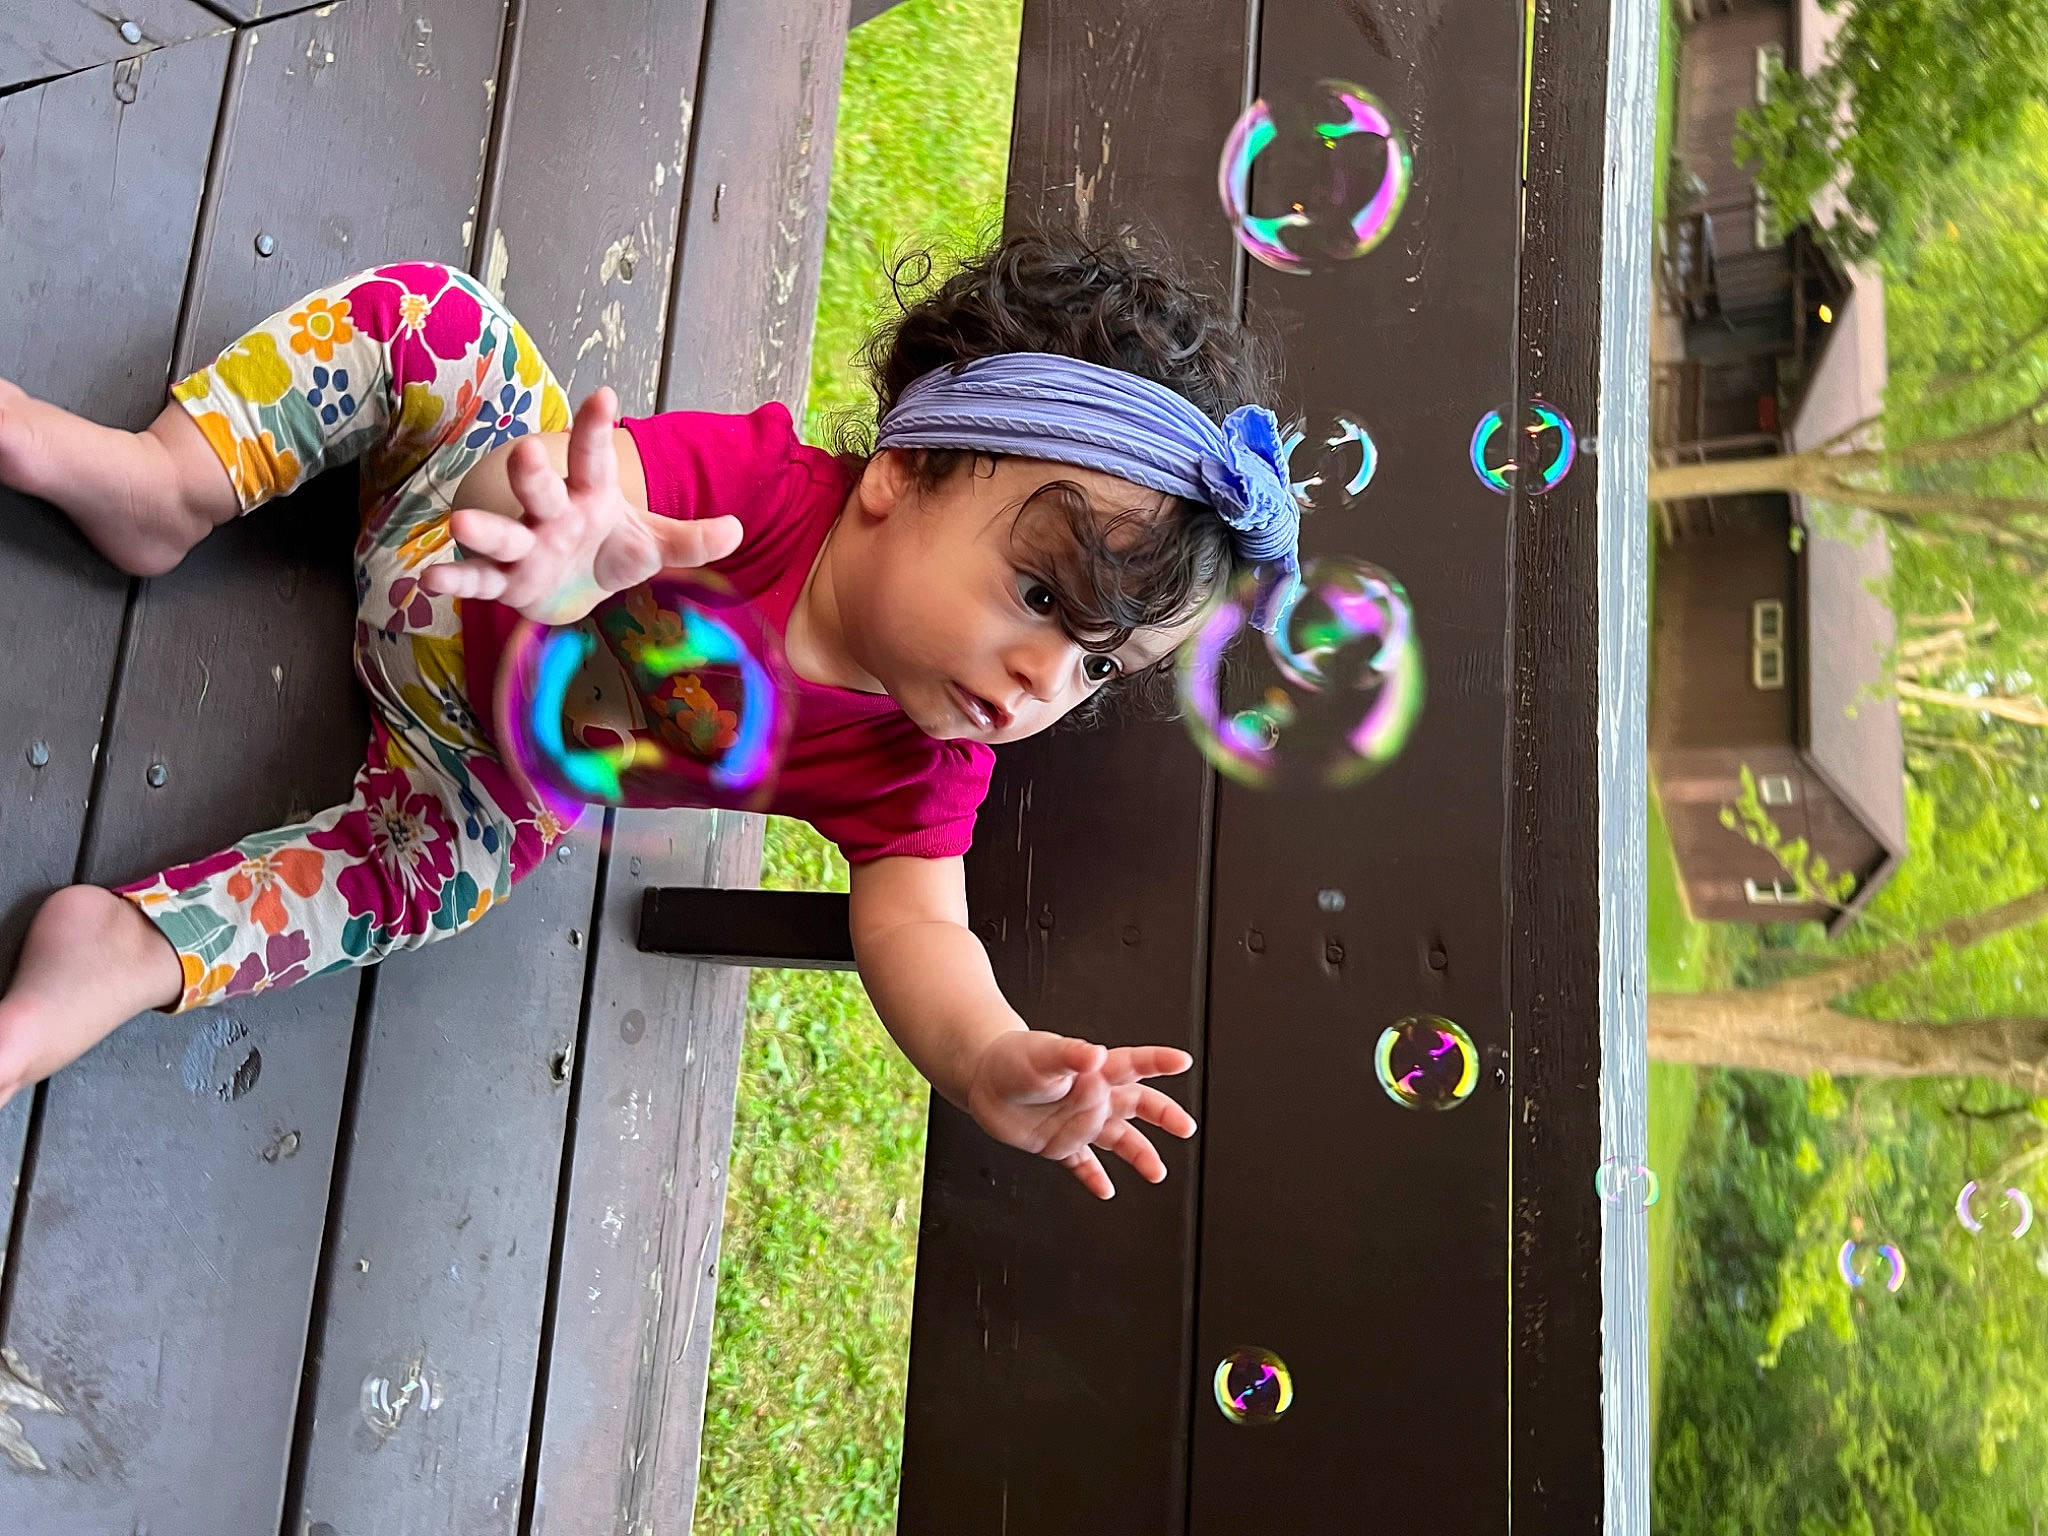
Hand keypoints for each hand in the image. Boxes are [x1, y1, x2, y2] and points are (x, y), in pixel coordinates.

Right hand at [421, 386, 741, 625]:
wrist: (576, 587)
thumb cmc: (610, 549)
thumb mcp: (654, 545)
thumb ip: (691, 539)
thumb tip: (736, 530)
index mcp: (590, 494)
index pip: (594, 457)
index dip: (596, 427)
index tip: (604, 394)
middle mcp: (552, 513)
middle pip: (540, 488)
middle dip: (532, 472)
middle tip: (527, 452)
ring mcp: (525, 545)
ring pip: (502, 534)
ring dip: (482, 531)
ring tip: (459, 524)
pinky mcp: (507, 581)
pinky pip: (479, 579)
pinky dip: (456, 581)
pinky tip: (428, 580)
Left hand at [965, 1030, 1196, 1199]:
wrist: (984, 1080)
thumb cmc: (1014, 1058)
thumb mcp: (1042, 1053)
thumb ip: (1070, 1055)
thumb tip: (1096, 1055)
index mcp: (1093, 1070)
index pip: (1132, 1064)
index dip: (1157, 1061)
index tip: (1182, 1061)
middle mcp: (1092, 1097)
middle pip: (1137, 1105)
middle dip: (1163, 1116)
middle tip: (1185, 1128)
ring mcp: (1078, 1123)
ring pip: (1118, 1139)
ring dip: (1139, 1155)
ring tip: (1157, 1172)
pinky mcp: (1059, 1146)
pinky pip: (1082, 1164)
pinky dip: (1094, 1178)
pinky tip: (1106, 1191)